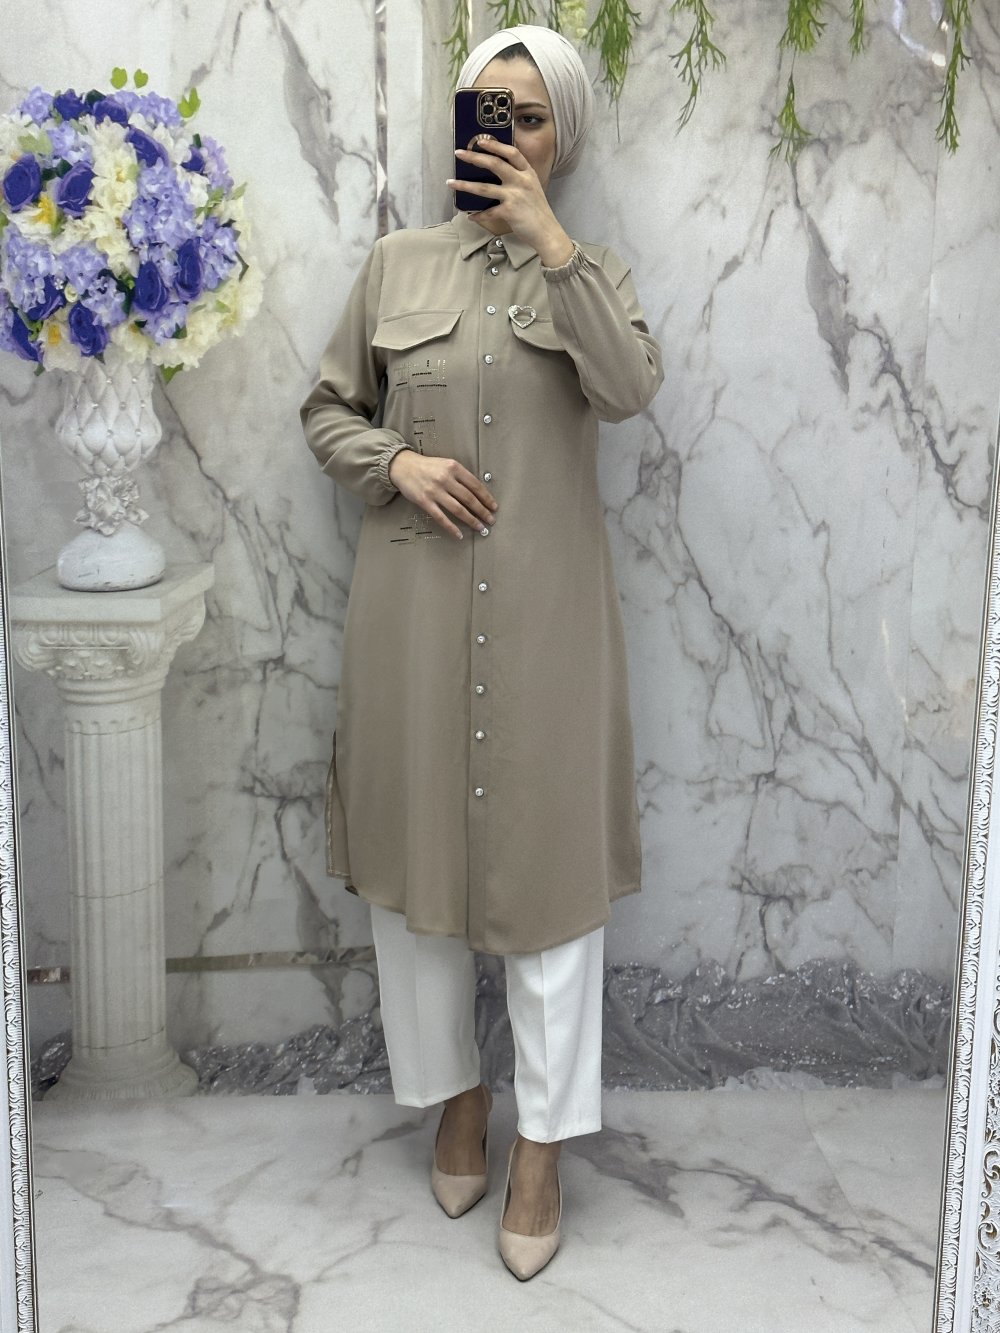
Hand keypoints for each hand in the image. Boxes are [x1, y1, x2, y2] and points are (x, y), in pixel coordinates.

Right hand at [388, 449, 497, 539]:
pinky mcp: (425, 502)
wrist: (403, 466)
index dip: (487, 498)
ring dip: (471, 520)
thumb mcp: (447, 464)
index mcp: (454, 468)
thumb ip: (461, 476)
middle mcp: (445, 479)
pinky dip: (451, 527)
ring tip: (480, 528)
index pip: (475, 485)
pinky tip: (459, 534)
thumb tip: (478, 492)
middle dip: (482, 511)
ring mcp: (435, 491)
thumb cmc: (427, 466)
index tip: (494, 507)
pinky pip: (441, 517)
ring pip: (458, 509)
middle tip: (491, 520)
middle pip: (469, 499)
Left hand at [447, 138, 574, 267]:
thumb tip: (499, 170)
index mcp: (528, 173)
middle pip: (495, 164)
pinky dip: (478, 215)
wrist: (547, 232)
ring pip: (484, 188)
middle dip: (474, 158)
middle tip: (459, 154)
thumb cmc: (538, 211)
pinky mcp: (509, 212)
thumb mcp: (532, 188)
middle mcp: (521, 181)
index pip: (511, 152)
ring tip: (451, 183)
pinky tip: (470, 216)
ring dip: (465, 185)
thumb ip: (519, 177)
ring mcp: (515, 196)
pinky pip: (488, 212)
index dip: (495, 145)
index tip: (480, 140)